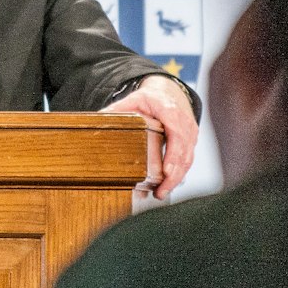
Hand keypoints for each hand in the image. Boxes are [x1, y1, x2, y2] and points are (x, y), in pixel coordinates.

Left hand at [101, 74, 196, 197]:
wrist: (169, 93)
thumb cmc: (152, 98)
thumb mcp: (134, 100)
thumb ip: (117, 110)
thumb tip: (96, 121)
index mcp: (171, 112)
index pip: (176, 135)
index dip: (173, 155)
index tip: (167, 172)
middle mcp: (185, 124)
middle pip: (184, 153)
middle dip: (174, 175)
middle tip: (160, 192)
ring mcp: (190, 135)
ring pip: (187, 160)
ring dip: (176, 179)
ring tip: (161, 194)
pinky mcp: (190, 143)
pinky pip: (187, 162)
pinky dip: (178, 176)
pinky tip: (166, 187)